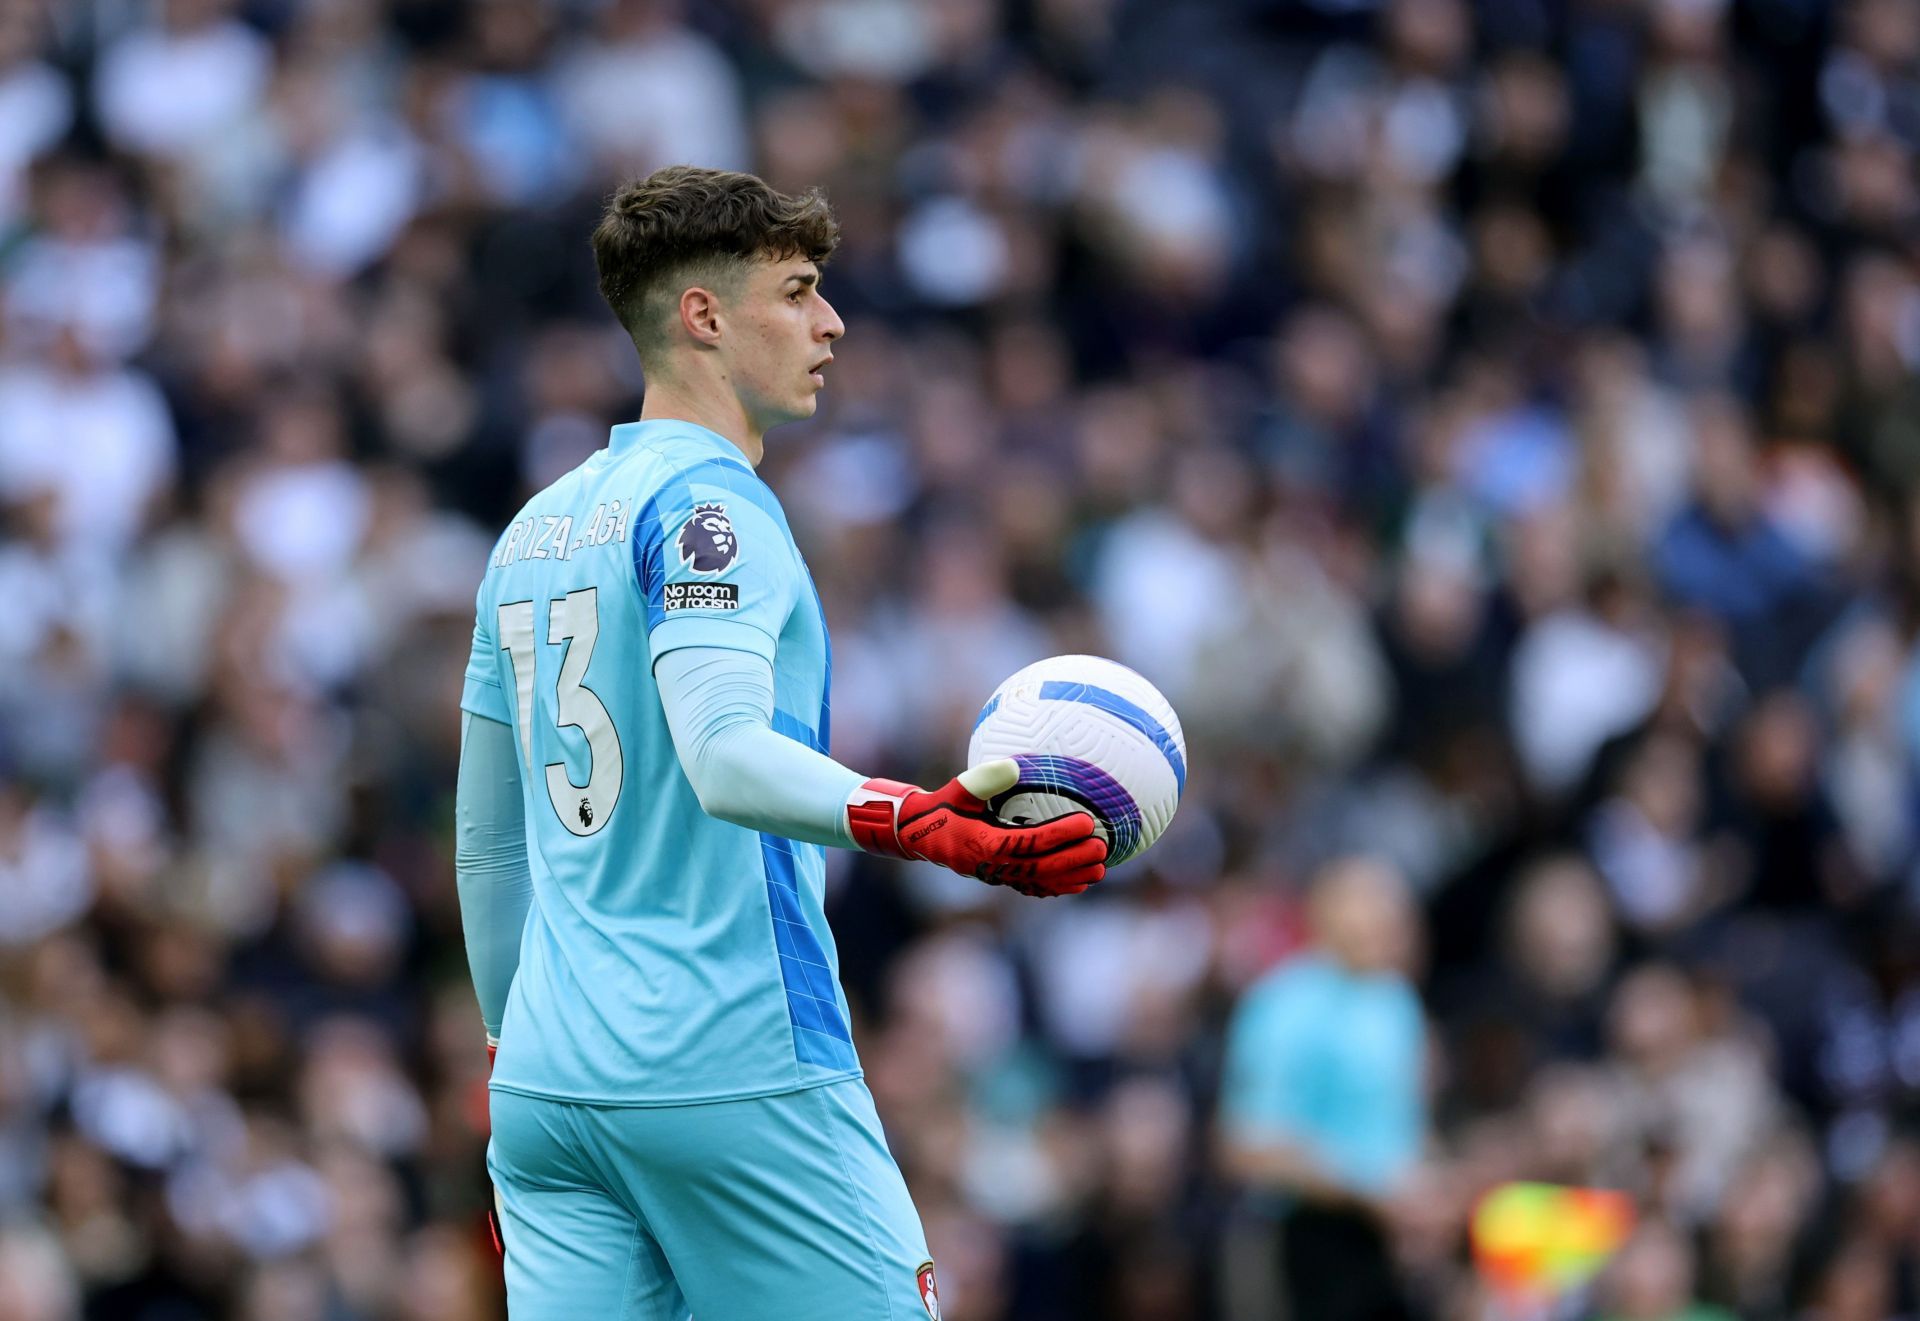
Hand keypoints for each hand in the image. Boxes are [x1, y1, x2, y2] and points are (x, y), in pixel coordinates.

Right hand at [846, 759, 1106, 895]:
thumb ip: (983, 780)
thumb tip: (1012, 765)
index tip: (1086, 823)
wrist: (920, 835)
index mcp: (982, 844)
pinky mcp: (999, 879)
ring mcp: (996, 876)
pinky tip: (1079, 882)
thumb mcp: (957, 790)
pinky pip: (1032, 887)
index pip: (1028, 842)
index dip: (1058, 835)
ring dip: (1071, 877)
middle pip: (1039, 868)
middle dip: (1073, 860)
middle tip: (1101, 848)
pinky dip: (1057, 886)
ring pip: (1039, 882)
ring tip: (1101, 869)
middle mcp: (990, 866)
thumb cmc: (942, 807)